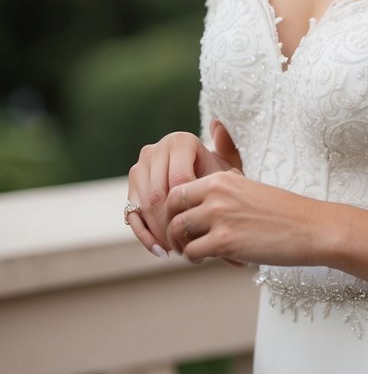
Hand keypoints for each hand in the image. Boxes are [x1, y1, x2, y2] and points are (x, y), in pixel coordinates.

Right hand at [126, 123, 238, 256]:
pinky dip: (144, 235)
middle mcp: (155, 149)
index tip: (199, 230)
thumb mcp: (229, 166)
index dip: (188, 210)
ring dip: (158, 232)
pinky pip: (132, 213)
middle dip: (171, 225)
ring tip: (176, 250)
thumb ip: (229, 147)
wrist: (205, 184)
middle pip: (158, 195)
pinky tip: (159, 251)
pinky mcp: (131, 185)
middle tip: (185, 247)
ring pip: (144, 205)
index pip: (179, 182)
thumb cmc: (220, 177)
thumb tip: (218, 123)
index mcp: (179, 141)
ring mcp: (140, 166)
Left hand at [165, 170, 323, 267]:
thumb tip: (199, 205)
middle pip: (171, 209)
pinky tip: (209, 258)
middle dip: (169, 226)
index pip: (178, 189)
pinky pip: (192, 252)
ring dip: (181, 245)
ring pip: (178, 231)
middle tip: (179, 240)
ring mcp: (219, 217)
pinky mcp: (225, 242)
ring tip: (195, 251)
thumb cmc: (284, 212)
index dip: (173, 209)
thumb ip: (224, 192)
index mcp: (222, 178)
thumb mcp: (250, 189)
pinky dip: (195, 258)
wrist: (312, 228)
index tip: (180, 222)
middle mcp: (216, 193)